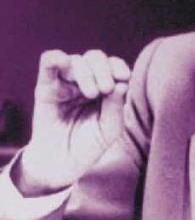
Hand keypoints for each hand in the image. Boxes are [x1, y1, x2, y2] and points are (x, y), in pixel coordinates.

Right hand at [14, 49, 130, 195]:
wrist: (62, 162)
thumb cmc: (89, 145)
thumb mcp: (109, 129)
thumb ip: (116, 106)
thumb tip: (122, 83)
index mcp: (104, 88)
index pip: (113, 66)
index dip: (118, 66)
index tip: (123, 77)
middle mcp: (85, 81)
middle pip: (95, 58)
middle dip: (103, 69)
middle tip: (105, 89)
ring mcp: (66, 83)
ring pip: (76, 60)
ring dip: (86, 72)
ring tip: (91, 94)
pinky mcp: (46, 86)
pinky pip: (48, 62)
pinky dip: (56, 58)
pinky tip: (64, 64)